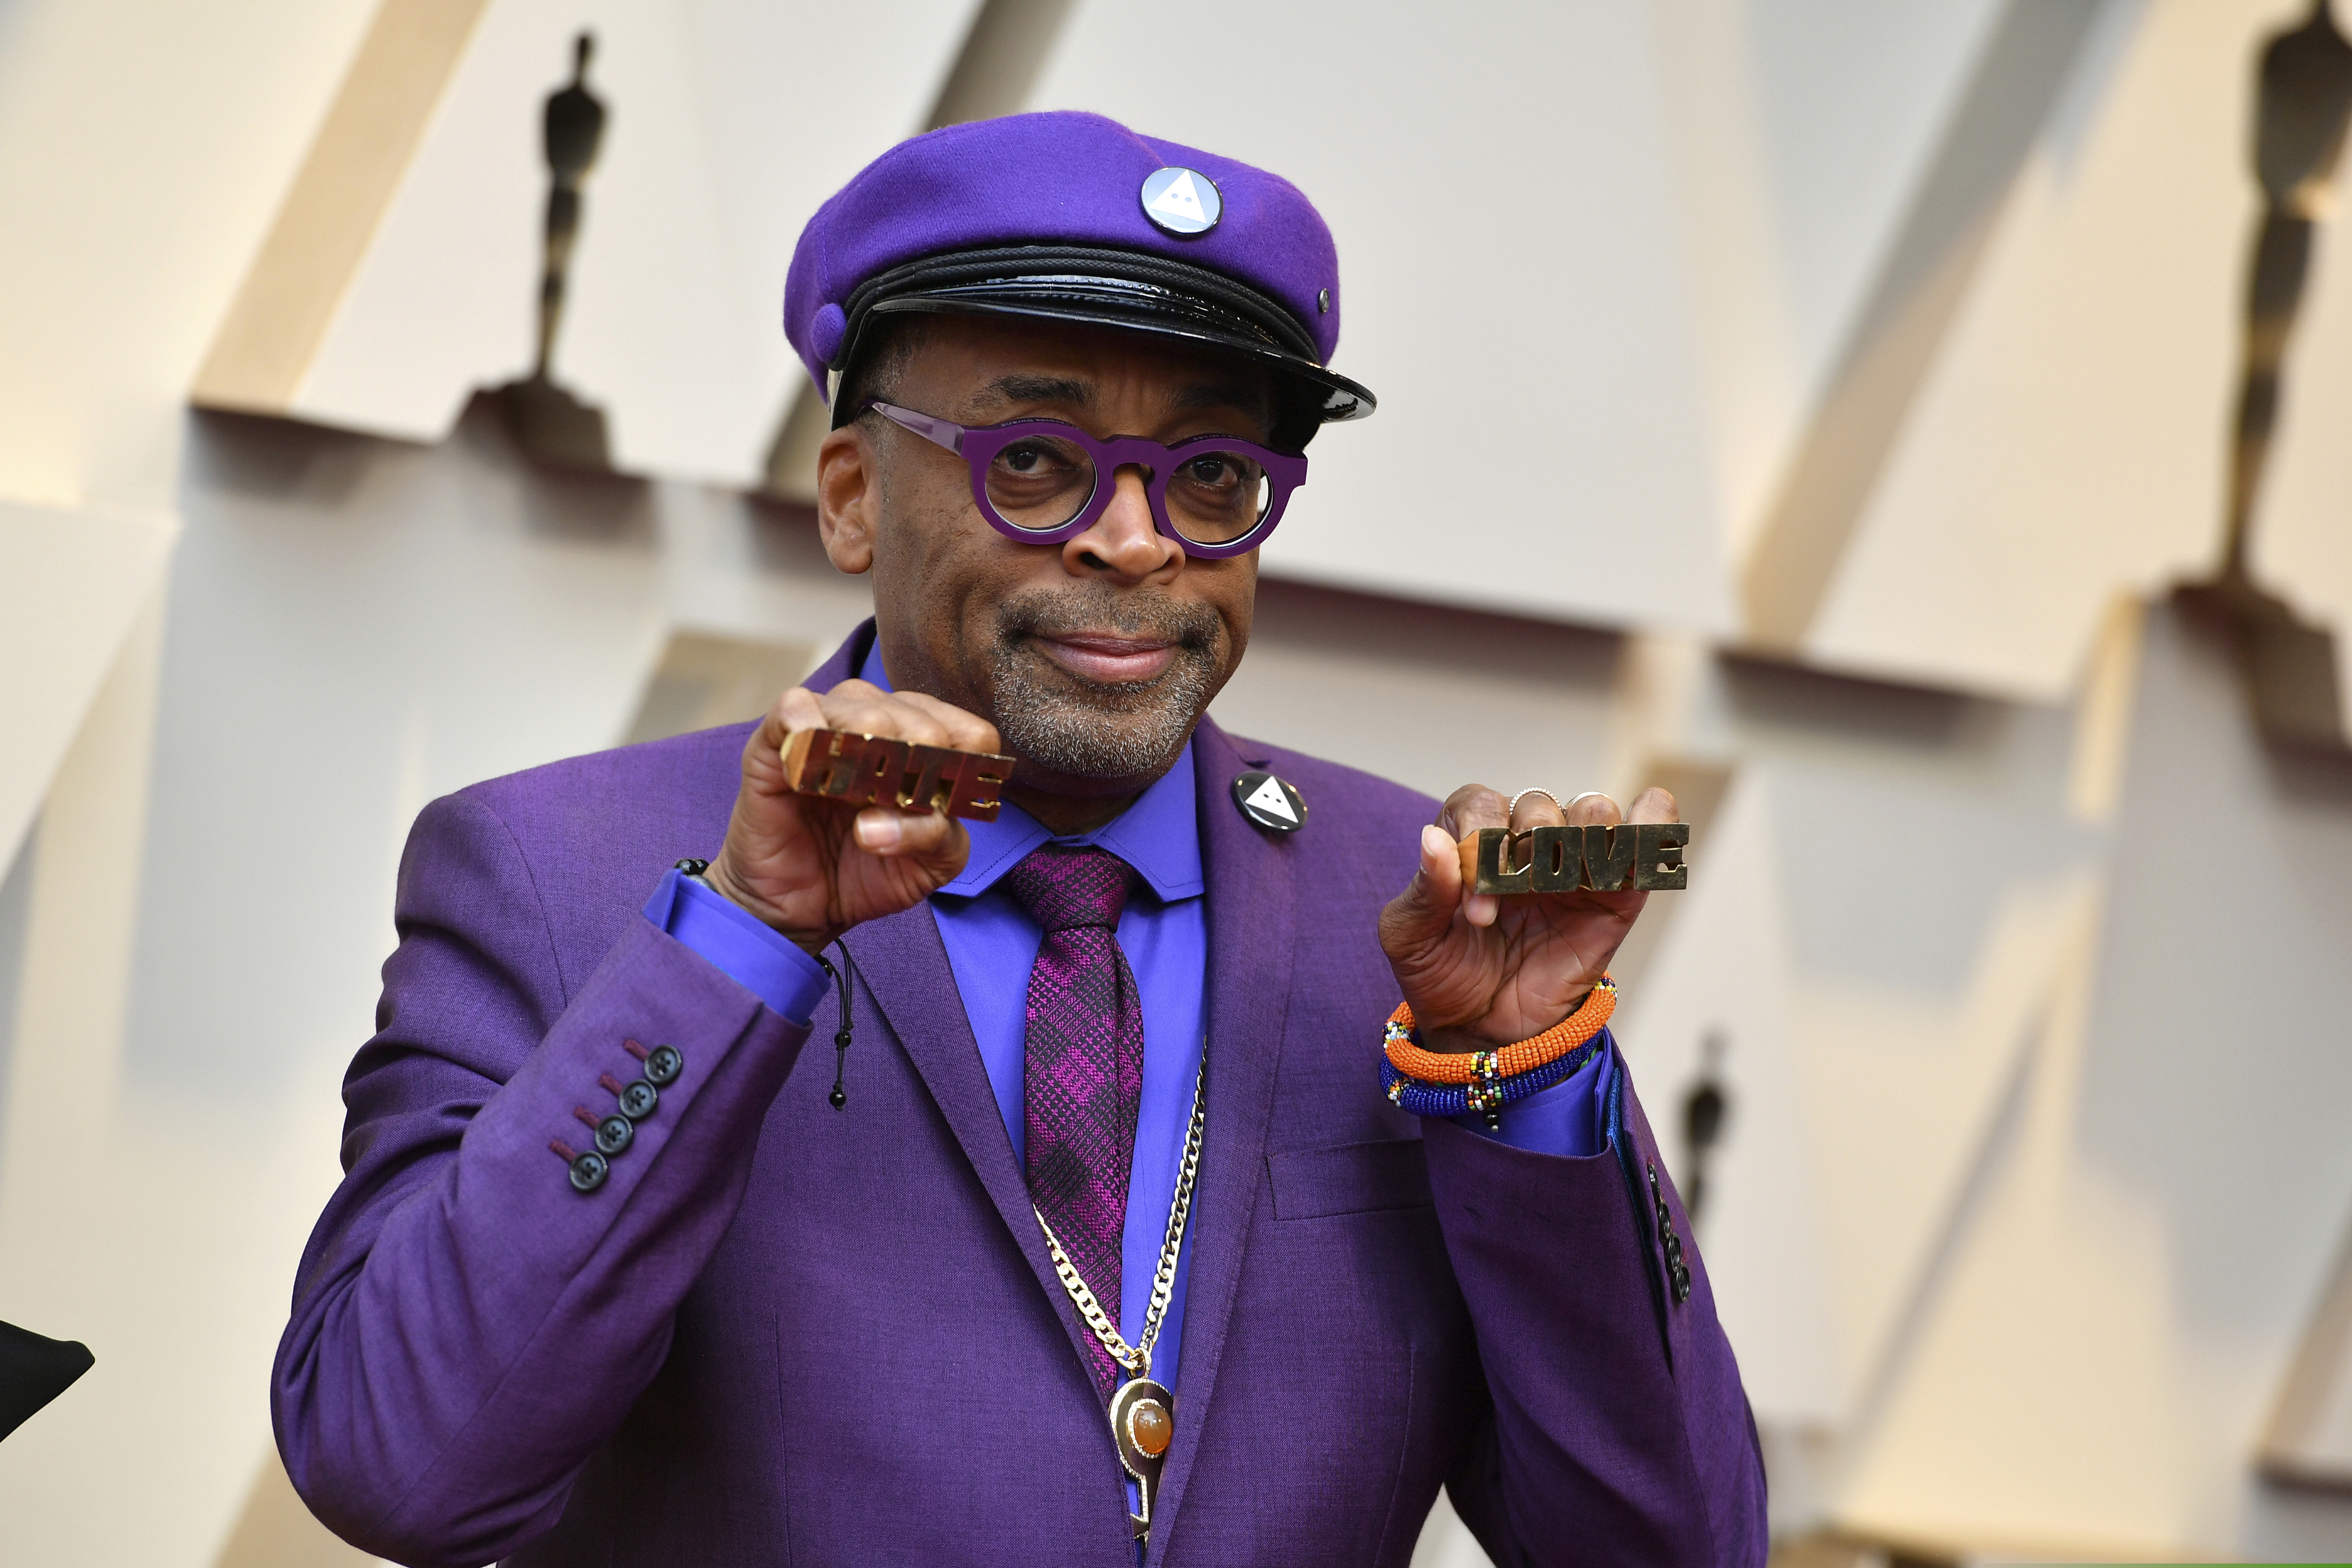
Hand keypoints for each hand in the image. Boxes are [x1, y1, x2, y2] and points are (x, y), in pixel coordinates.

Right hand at [702, 680, 1000, 952]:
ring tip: (855, 799)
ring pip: (863, 704)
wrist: (802, 909)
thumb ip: (938, 834)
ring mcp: (831, 727)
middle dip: (915, 768)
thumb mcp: (926, 865)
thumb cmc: (868, 874)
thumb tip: (901, 807)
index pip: (970, 732)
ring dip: (869, 757)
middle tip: (892, 807)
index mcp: (929, 749)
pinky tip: (812, 772)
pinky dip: (808, 730)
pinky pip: (795, 707)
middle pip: (919, 717)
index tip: (945, 804)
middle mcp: (884, 725)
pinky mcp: (776, 739)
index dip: (965, 766)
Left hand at [1378, 785, 1677, 1050]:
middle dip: (1523, 851)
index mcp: (1471, 839)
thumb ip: (1423, 891)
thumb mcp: (1410, 940)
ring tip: (1559, 885)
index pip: (1480, 805)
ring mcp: (1573, 864)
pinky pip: (1644, 840)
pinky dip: (1650, 824)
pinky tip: (1632, 842)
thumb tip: (1433, 840)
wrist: (1486, 1032)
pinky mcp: (1617, 893)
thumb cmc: (1444, 976)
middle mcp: (1524, 841)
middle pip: (1537, 804)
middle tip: (1507, 913)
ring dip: (1580, 838)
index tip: (1475, 906)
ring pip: (1592, 811)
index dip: (1478, 844)